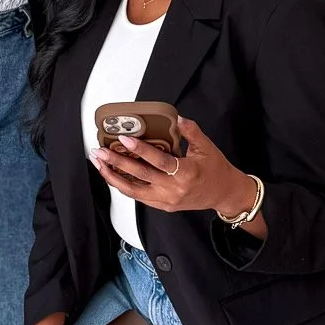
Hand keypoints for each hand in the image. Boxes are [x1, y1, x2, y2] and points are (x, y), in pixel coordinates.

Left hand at [91, 116, 263, 230]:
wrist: (224, 193)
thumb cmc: (216, 169)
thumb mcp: (206, 147)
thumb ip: (191, 131)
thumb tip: (177, 118)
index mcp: (186, 173)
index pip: (158, 161)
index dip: (140, 149)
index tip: (124, 139)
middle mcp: (173, 189)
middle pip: (140, 176)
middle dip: (117, 163)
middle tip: (101, 151)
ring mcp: (167, 200)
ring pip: (134, 191)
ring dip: (114, 178)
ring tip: (100, 165)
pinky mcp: (163, 206)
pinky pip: (139, 197)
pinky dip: (124, 186)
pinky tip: (113, 176)